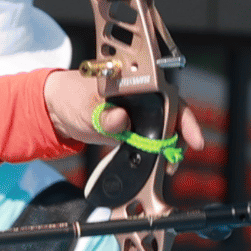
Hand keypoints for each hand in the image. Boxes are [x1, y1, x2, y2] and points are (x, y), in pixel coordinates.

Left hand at [44, 70, 206, 157]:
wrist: (57, 109)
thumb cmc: (72, 98)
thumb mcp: (85, 107)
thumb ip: (104, 116)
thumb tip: (121, 120)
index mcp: (136, 82)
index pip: (169, 98)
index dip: (184, 118)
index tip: (193, 137)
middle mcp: (144, 96)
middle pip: (173, 116)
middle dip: (180, 138)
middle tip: (175, 160)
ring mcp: (141, 113)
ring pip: (165, 130)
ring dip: (169, 148)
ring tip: (167, 167)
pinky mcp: (135, 128)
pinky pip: (151, 140)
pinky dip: (156, 153)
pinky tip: (157, 166)